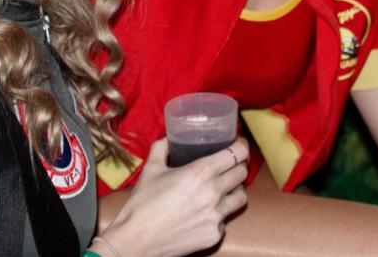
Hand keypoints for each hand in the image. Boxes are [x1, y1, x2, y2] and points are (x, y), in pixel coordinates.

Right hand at [95, 138, 248, 256]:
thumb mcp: (151, 168)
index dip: (241, 146)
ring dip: (234, 190)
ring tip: (224, 189)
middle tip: (229, 166)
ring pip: (240, 197)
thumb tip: (169, 138)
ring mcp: (216, 216)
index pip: (238, 153)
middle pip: (242, 173)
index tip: (238, 144)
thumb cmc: (142, 204)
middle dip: (238, 166)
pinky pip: (225, 220)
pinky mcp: (214, 235)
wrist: (135, 240)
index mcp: (201, 172)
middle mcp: (213, 193)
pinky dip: (219, 215)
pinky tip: (205, 213)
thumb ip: (162, 147)